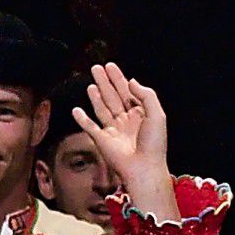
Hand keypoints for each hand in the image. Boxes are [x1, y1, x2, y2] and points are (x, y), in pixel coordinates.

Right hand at [76, 61, 172, 206]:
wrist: (144, 168)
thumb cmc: (154, 144)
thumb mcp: (157, 114)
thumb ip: (146, 95)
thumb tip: (131, 81)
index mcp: (140, 114)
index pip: (127, 92)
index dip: (118, 78)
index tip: (110, 66)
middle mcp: (125, 120)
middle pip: (113, 96)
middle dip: (104, 82)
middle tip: (96, 68)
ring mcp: (113, 130)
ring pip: (102, 108)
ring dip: (96, 96)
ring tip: (91, 84)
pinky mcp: (102, 140)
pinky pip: (89, 127)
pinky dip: (82, 119)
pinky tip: (76, 110)